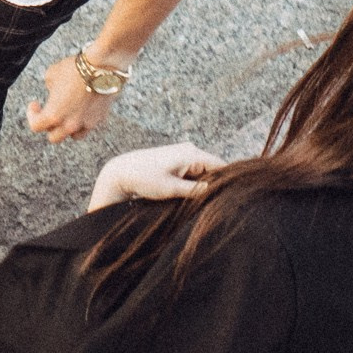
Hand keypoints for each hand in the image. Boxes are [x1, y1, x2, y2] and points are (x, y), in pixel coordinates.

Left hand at [25, 55, 118, 143]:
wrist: (103, 67)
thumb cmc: (75, 69)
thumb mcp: (52, 73)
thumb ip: (49, 86)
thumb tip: (54, 90)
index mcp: (54, 115)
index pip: (36, 126)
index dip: (32, 115)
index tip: (34, 105)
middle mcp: (70, 124)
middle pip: (54, 137)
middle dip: (49, 126)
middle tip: (49, 112)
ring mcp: (86, 123)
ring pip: (74, 136)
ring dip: (68, 128)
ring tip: (67, 115)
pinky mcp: (100, 118)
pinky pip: (89, 126)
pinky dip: (83, 121)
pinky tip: (82, 109)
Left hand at [88, 142, 226, 211]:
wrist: (121, 172)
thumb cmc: (144, 178)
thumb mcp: (171, 189)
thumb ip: (195, 190)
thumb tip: (214, 192)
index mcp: (191, 154)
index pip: (220, 166)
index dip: (227, 181)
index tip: (231, 196)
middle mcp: (190, 150)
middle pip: (213, 169)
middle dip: (214, 184)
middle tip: (215, 202)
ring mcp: (183, 153)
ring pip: (202, 171)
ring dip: (202, 184)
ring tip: (199, 199)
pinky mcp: (176, 159)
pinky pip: (192, 171)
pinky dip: (193, 182)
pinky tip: (189, 193)